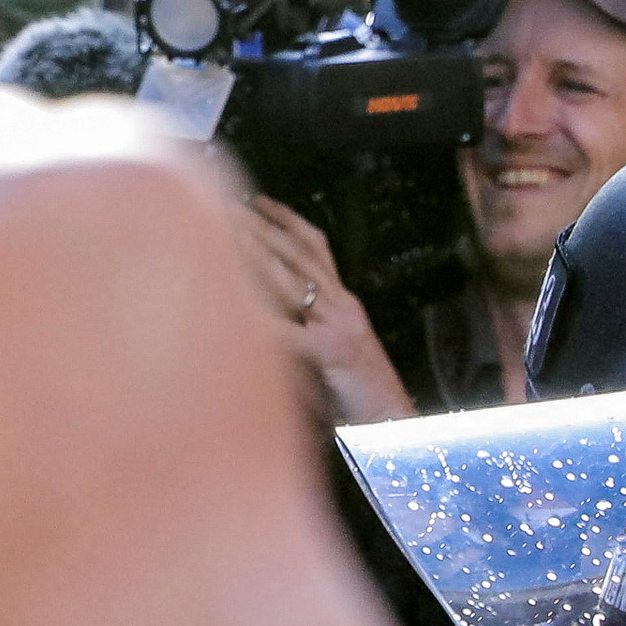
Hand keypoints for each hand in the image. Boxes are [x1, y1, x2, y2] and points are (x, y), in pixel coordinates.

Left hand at [242, 195, 405, 424]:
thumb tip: (262, 314)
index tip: (255, 200)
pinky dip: (260, 319)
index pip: (315, 246)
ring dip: (259, 252)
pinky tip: (233, 305)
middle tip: (230, 202)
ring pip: (294, 278)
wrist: (396, 425)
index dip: (286, 218)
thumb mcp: (330, 350)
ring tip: (229, 229)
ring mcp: (339, 325)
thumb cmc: (358, 395)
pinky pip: (288, 332)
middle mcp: (343, 305)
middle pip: (299, 251)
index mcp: (343, 301)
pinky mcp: (331, 352)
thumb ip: (304, 328)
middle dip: (263, 223)